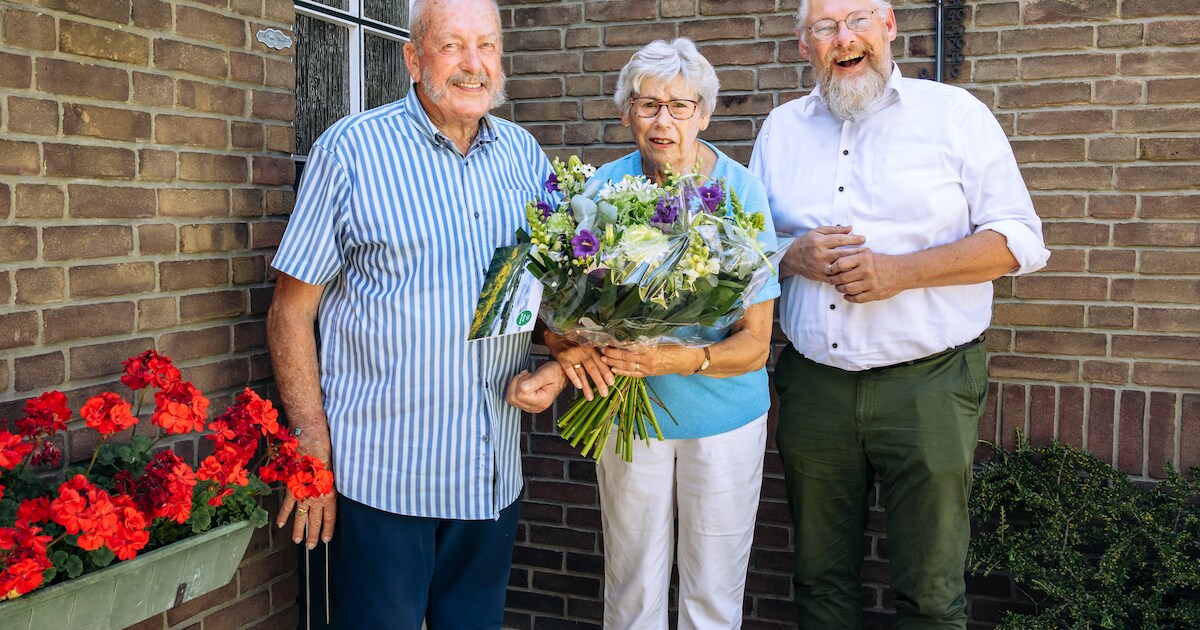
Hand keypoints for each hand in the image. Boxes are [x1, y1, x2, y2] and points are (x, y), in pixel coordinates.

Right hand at [276, 430, 336, 548]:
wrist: (311, 445)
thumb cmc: (326, 455)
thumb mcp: (336, 473)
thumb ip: (333, 486)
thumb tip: (332, 492)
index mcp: (329, 494)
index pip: (330, 517)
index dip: (327, 529)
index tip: (326, 539)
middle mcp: (316, 498)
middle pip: (315, 521)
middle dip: (313, 535)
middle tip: (311, 547)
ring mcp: (302, 495)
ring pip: (301, 517)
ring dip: (299, 530)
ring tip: (298, 541)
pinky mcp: (291, 489)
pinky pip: (287, 505)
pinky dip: (283, 515)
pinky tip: (280, 524)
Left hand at [506, 362, 568, 412]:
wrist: (559, 375)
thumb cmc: (555, 373)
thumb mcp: (546, 374)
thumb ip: (535, 381)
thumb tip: (523, 388)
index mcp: (542, 401)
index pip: (521, 395)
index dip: (521, 382)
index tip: (530, 375)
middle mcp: (535, 407)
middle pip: (513, 398)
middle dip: (517, 382)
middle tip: (527, 375)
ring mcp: (530, 407)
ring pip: (510, 398)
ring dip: (515, 384)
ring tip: (526, 378)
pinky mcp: (525, 405)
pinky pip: (512, 398)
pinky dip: (514, 388)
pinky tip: (524, 382)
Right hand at [544, 331, 612, 400]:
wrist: (555, 334)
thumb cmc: (573, 341)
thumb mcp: (586, 344)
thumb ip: (595, 354)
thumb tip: (609, 365)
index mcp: (591, 348)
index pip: (601, 362)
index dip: (606, 372)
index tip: (612, 383)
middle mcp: (583, 351)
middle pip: (593, 368)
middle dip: (599, 382)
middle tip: (604, 393)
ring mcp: (573, 354)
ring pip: (581, 371)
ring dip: (587, 385)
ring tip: (591, 397)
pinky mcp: (562, 357)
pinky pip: (568, 369)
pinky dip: (574, 377)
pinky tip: (578, 386)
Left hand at [601, 345, 702, 376]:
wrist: (687, 361)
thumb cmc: (677, 346)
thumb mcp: (662, 338)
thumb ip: (646, 338)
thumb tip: (630, 331)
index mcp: (650, 350)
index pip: (629, 346)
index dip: (617, 343)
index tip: (608, 339)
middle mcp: (647, 361)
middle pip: (625, 357)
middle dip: (611, 353)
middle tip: (601, 348)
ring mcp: (648, 369)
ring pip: (627, 367)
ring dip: (613, 363)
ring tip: (602, 359)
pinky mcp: (649, 374)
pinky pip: (633, 374)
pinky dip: (622, 372)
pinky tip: (614, 370)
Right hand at [782, 226, 866, 281]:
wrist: (792, 257)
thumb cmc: (807, 242)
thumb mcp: (818, 232)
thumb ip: (834, 230)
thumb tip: (850, 228)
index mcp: (820, 242)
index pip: (840, 240)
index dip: (853, 239)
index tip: (863, 239)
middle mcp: (820, 254)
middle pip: (843, 254)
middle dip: (857, 252)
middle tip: (869, 251)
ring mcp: (820, 267)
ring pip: (840, 267)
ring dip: (853, 265)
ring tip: (864, 263)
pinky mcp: (820, 276)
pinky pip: (835, 277)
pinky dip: (845, 275)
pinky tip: (854, 273)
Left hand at [830, 249, 906, 302]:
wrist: (903, 271)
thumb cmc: (883, 262)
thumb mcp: (869, 254)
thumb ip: (854, 256)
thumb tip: (835, 261)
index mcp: (864, 258)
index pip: (840, 264)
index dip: (832, 268)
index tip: (830, 270)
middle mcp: (867, 270)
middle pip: (842, 278)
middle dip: (834, 280)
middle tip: (832, 280)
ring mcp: (871, 283)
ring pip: (847, 289)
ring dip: (840, 289)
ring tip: (839, 287)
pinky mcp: (875, 294)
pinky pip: (856, 298)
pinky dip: (849, 297)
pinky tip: (847, 295)